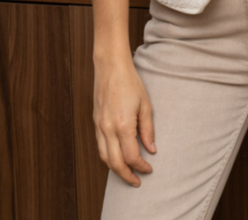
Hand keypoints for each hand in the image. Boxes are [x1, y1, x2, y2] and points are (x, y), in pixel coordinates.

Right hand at [93, 54, 156, 186]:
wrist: (110, 66)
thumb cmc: (130, 82)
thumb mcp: (145, 104)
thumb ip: (148, 129)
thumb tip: (151, 150)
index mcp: (123, 125)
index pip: (131, 156)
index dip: (141, 166)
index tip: (149, 168)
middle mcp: (108, 128)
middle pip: (115, 163)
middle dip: (127, 176)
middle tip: (137, 181)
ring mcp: (99, 126)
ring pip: (104, 157)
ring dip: (115, 169)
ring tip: (127, 173)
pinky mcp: (95, 122)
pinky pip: (100, 146)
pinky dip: (108, 156)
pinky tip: (117, 156)